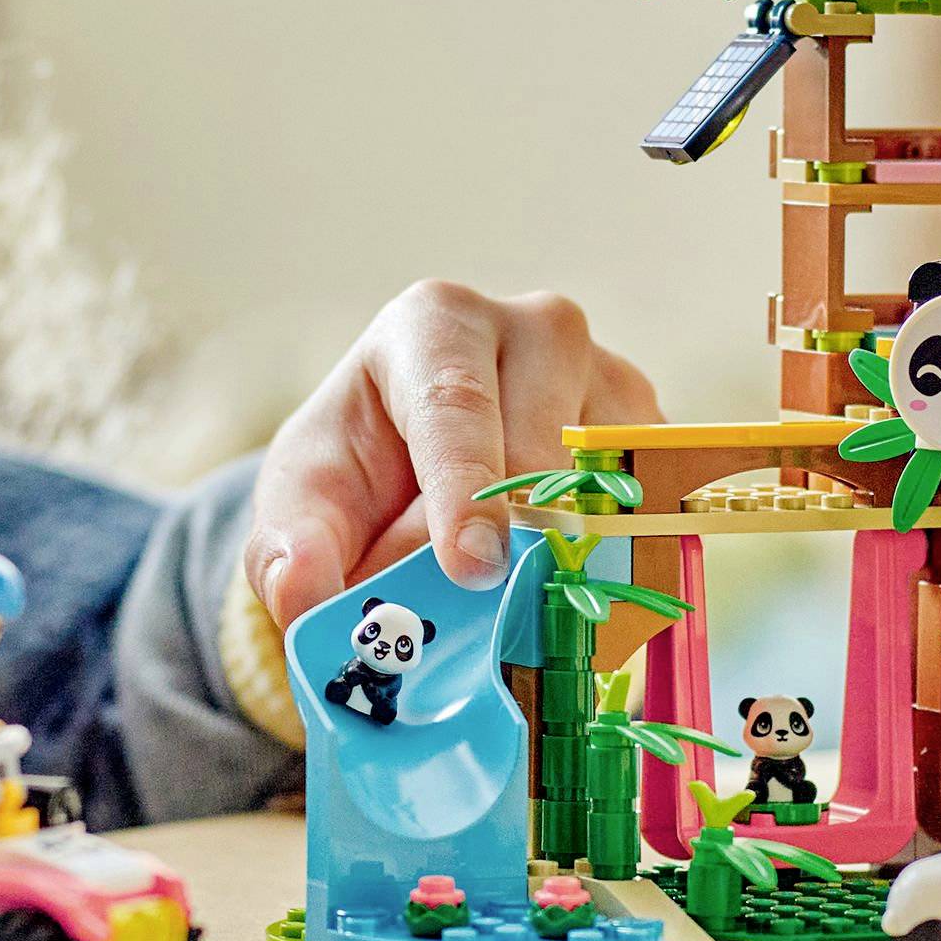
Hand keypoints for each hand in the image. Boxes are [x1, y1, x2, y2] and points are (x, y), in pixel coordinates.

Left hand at [246, 282, 660, 630]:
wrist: (414, 464)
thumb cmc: (356, 472)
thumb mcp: (302, 505)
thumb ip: (289, 552)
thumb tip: (302, 595)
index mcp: (436, 324)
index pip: (456, 403)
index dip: (466, 490)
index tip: (470, 567)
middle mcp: (535, 329)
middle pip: (546, 440)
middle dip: (523, 536)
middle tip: (504, 616)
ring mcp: (606, 375)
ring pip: (610, 476)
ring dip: (576, 556)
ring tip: (532, 613)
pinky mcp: (648, 433)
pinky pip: (652, 504)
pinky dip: (617, 563)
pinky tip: (577, 600)